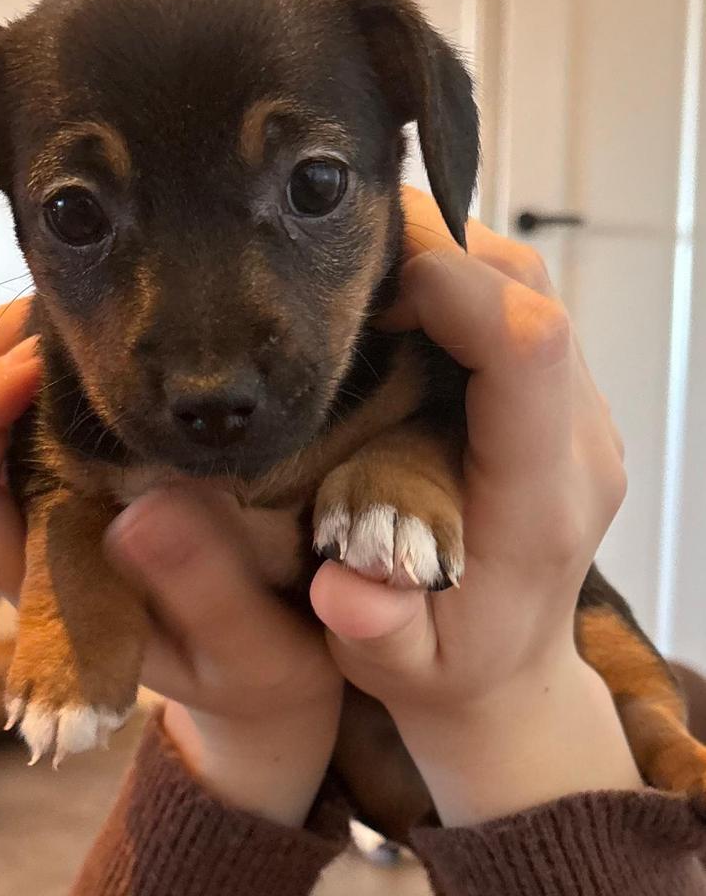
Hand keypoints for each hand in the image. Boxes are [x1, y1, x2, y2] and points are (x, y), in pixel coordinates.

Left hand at [0, 300, 339, 827]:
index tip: (38, 365)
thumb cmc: (258, 663)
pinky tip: (90, 334)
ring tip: (69, 310)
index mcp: (44, 585)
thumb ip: (205, 592)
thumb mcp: (250, 648)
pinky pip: (22, 405)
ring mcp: (49, 500)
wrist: (273, 662)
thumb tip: (143, 508)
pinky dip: (39, 356)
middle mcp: (27, 537)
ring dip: (2, 349)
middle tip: (58, 311)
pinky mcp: (82, 472)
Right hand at [310, 187, 640, 825]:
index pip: (530, 353)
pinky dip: (455, 278)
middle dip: (437, 249)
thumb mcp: (398, 665)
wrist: (506, 667)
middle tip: (342, 264)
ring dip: (444, 255)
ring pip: (527, 281)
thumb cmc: (444, 659)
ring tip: (361, 275)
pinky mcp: (555, 398)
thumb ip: (378, 629)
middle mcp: (576, 440)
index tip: (366, 286)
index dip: (456, 291)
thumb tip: (347, 591)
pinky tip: (395, 302)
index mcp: (539, 499)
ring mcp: (574, 412)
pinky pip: (517, 301)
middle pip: (532, 291)